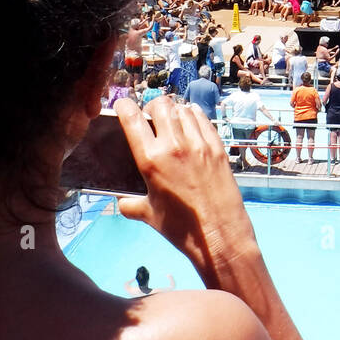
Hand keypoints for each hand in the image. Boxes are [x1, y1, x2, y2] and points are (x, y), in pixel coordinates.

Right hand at [113, 96, 257, 287]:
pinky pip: (203, 120)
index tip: (123, 106)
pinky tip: (191, 125)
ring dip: (174, 111)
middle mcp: (174, 146)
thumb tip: (120, 198)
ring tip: (172, 123)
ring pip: (183, 109)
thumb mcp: (148, 215)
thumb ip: (129, 203)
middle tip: (151, 118)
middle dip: (152, 106)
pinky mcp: (217, 148)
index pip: (132, 117)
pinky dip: (194, 117)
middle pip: (160, 104)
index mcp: (151, 160)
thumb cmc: (181, 228)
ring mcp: (199, 144)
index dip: (124, 106)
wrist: (219, 235)